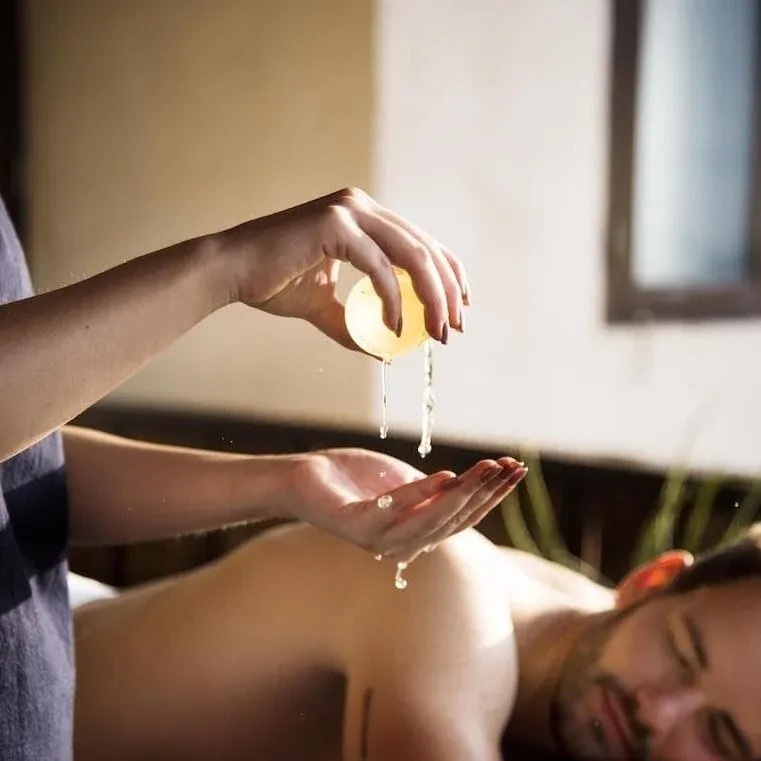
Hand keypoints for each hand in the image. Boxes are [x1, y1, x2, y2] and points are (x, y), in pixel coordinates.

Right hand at [217, 188, 468, 349]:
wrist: (231, 272)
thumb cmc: (273, 283)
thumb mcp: (324, 307)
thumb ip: (357, 322)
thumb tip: (386, 350)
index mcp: (364, 218)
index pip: (423, 242)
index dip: (449, 275)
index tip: (459, 309)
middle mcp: (361, 207)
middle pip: (426, 247)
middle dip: (447, 292)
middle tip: (452, 330)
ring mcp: (349, 211)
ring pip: (412, 254)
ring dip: (431, 298)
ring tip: (436, 334)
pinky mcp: (334, 225)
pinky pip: (379, 268)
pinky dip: (393, 301)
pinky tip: (395, 329)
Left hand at [285, 448, 526, 562]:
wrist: (305, 480)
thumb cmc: (356, 481)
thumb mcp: (406, 484)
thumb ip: (436, 491)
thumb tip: (474, 483)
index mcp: (417, 535)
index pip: (463, 518)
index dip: (492, 496)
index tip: (516, 470)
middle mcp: (402, 545)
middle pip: (453, 521)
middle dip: (486, 493)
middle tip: (510, 467)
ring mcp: (377, 539)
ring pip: (430, 520)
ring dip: (462, 493)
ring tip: (485, 468)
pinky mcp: (354, 526)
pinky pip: (392, 510)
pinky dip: (420, 494)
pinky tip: (444, 475)